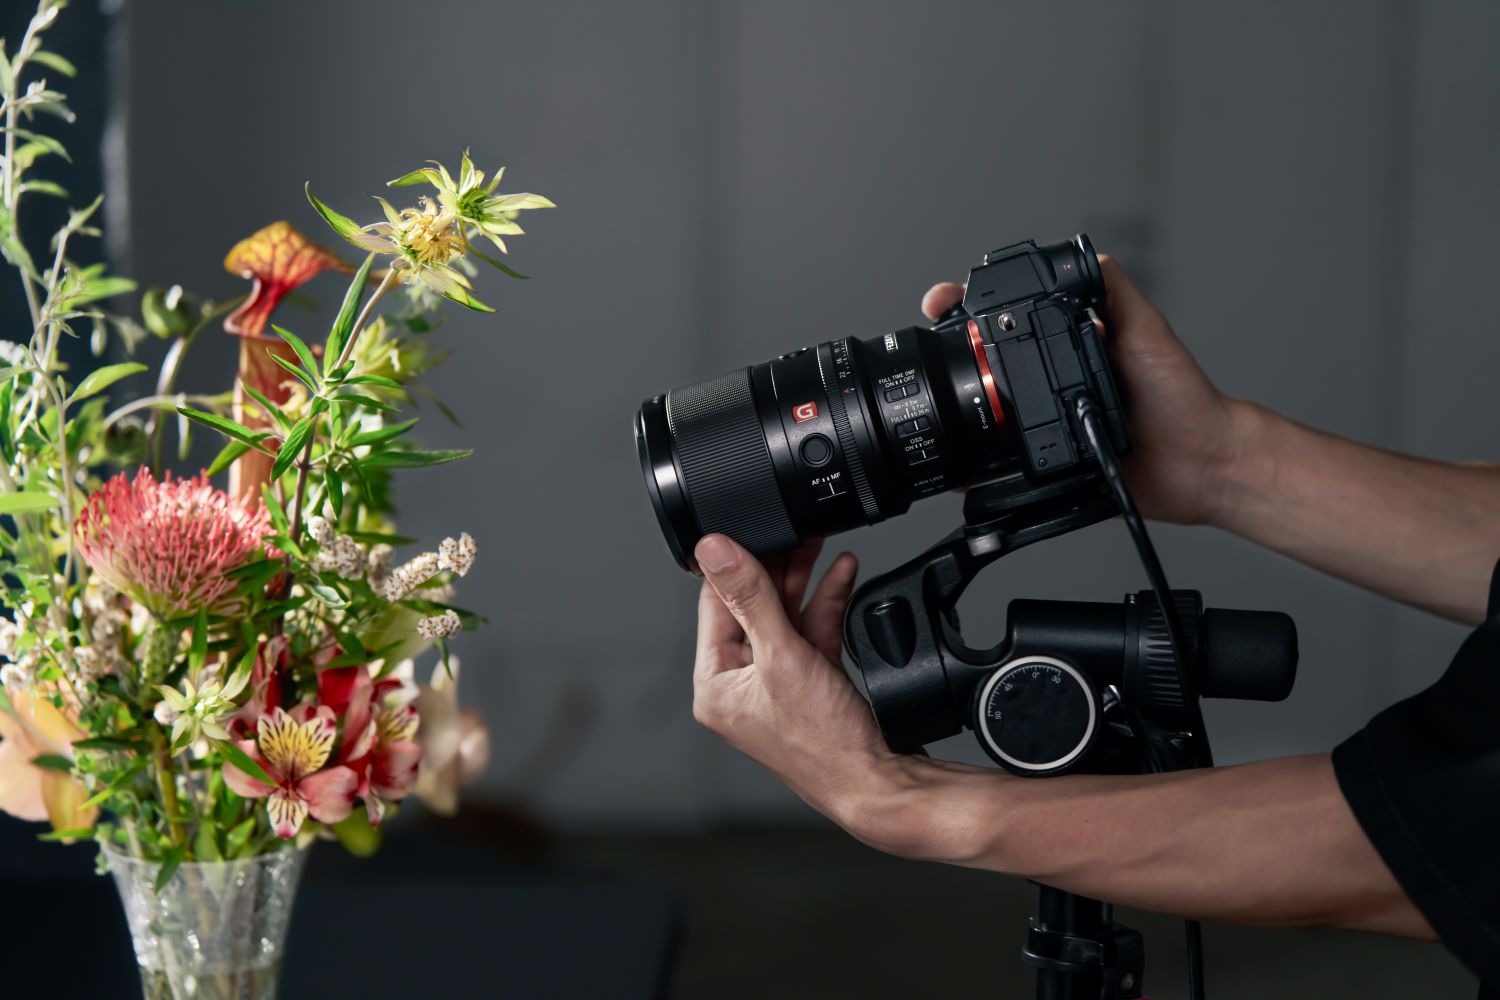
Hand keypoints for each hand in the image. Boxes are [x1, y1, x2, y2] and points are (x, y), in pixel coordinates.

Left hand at [692, 533, 896, 826]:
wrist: (877, 780)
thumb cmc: (824, 743)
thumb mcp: (781, 656)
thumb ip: (750, 597)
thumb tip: (714, 551)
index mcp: (715, 684)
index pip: (715, 605)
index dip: (735, 563)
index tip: (750, 527)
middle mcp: (740, 685)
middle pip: (752, 606)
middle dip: (776, 567)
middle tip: (794, 531)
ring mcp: (777, 684)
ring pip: (785, 616)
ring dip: (804, 580)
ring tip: (819, 542)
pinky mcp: (811, 682)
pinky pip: (812, 633)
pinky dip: (826, 604)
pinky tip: (841, 573)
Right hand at [922, 256, 1244, 524]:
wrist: (1198, 461)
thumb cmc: (1180, 394)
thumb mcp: (1145, 327)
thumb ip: (1114, 288)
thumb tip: (1079, 253)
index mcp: (1066, 342)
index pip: (1007, 317)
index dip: (969, 309)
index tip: (944, 304)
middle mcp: (1050, 380)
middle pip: (984, 364)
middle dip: (948, 355)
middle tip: (931, 345)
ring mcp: (1045, 424)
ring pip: (985, 416)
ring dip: (959, 413)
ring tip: (941, 400)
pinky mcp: (1048, 465)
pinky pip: (1002, 468)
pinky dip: (978, 469)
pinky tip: (964, 463)